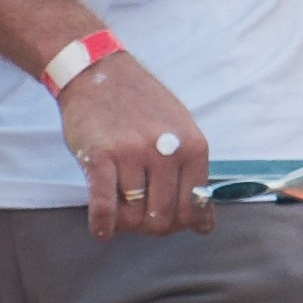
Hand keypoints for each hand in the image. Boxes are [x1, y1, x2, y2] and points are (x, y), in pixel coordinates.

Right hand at [58, 51, 211, 238]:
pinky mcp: (99, 156)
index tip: (165, 221)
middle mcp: (166, 151)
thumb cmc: (142, 106)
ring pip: (133, 216)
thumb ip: (193, 178)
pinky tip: (101, 230)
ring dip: (124, 224)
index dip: (178, 224)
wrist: (98, 72)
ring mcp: (132, 153)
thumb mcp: (180, 132)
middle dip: (150, 228)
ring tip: (119, 214)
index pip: (193, 208)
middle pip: (162, 217)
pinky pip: (104, 206)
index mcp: (193, 146)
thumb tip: (204, 227)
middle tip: (138, 219)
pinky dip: (103, 225)